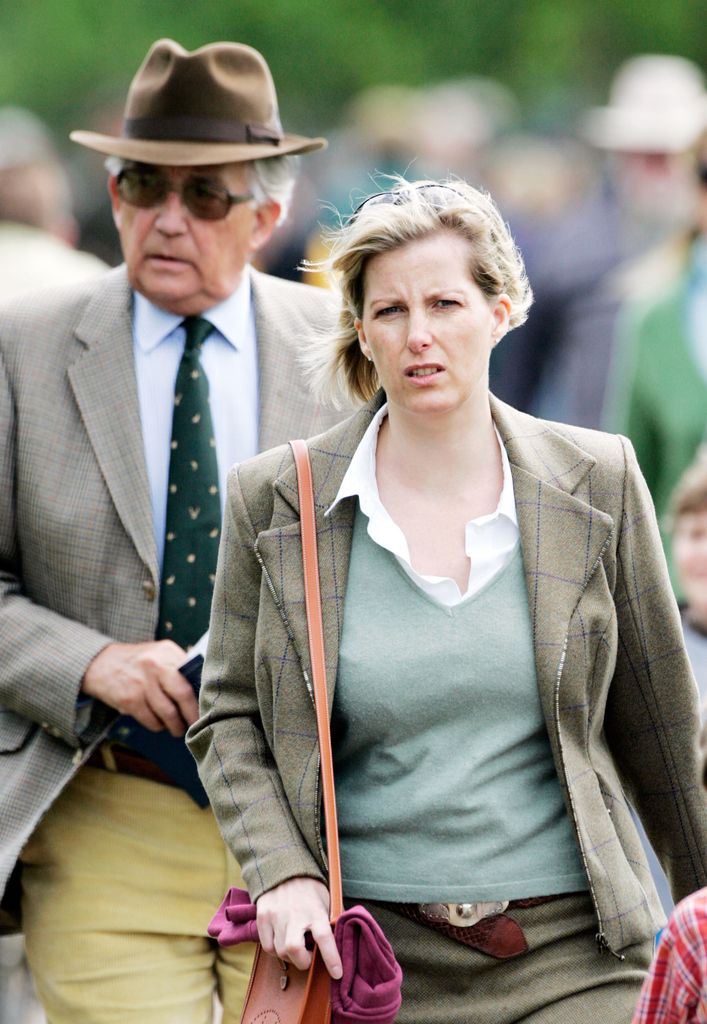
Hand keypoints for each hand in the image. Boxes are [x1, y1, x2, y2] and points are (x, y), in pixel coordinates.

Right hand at [82, 640, 196, 734]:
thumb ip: (178, 666)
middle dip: (193, 715)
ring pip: (168, 713)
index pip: (193, 674)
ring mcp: (141, 683)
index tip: (210, 707)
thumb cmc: (138, 663)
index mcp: (167, 651)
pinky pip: (151, 720)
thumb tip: (203, 689)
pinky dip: (158, 726)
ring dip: (176, 726)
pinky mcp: (129, 699)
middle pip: (183, 694)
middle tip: (197, 725)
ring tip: (178, 729)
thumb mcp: (158, 654)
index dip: (203, 694)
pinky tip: (159, 724)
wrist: (100, 664)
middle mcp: (155, 665)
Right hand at [256, 877, 341, 979]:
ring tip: (296, 947)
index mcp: (315, 910)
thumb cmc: (309, 888)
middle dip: (303, 962)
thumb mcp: (326, 899)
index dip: (331, 958)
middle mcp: (294, 914)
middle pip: (295, 949)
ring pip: (280, 951)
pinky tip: (282, 941)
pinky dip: (276, 950)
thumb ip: (332, 919)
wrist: (284, 868)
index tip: (338, 973)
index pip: (324, 938)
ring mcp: (276, 916)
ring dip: (290, 956)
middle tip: (309, 958)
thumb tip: (343, 938)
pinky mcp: (263, 917)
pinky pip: (267, 946)